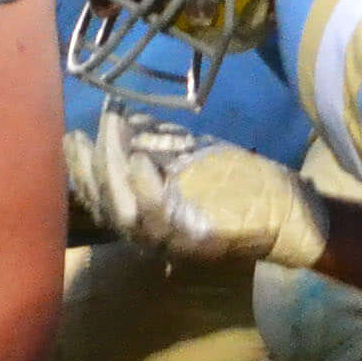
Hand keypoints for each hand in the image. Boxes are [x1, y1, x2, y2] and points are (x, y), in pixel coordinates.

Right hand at [65, 105, 329, 266]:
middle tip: (82, 133)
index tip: (71, 135)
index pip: (100, 199)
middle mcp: (154, 238)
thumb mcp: (191, 158)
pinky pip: (161, 218)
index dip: (81, 170)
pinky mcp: (198, 241)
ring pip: (125, 213)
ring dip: (113, 172)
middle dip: (89, 169)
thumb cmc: (240, 182)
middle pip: (106, 208)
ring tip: (111, 134)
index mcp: (149, 220)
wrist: (290, 212)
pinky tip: (140, 160)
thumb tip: (121, 118)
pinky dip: (146, 189)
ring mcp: (175, 243)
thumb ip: (157, 144)